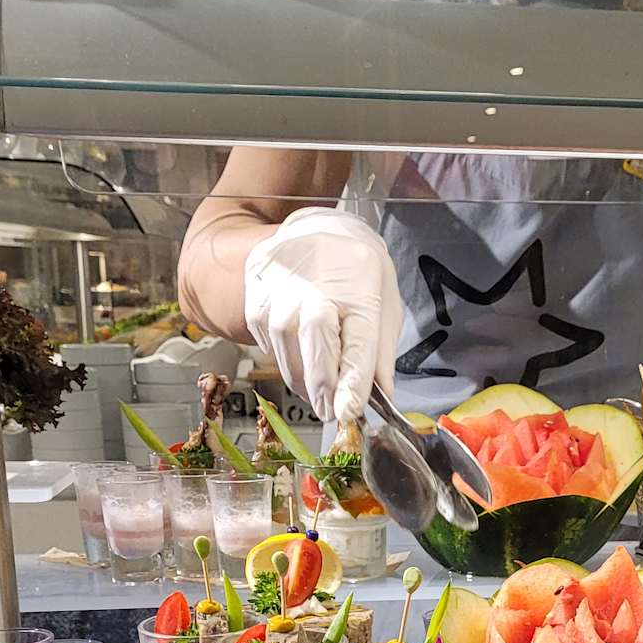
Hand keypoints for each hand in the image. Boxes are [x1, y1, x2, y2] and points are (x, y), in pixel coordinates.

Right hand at [243, 209, 403, 423]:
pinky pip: (268, 343)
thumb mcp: (384, 304)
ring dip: (303, 380)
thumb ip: (381, 354)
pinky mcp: (258, 299)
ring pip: (287, 351)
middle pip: (316, 345)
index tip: (350, 411)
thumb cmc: (356, 273)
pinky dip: (283, 359)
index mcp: (359, 288)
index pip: (358, 343)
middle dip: (323, 388)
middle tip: (331, 413)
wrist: (317, 230)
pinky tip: (298, 355)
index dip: (353, 382)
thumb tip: (382, 396)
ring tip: (318, 391)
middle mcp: (316, 286)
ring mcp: (281, 291)